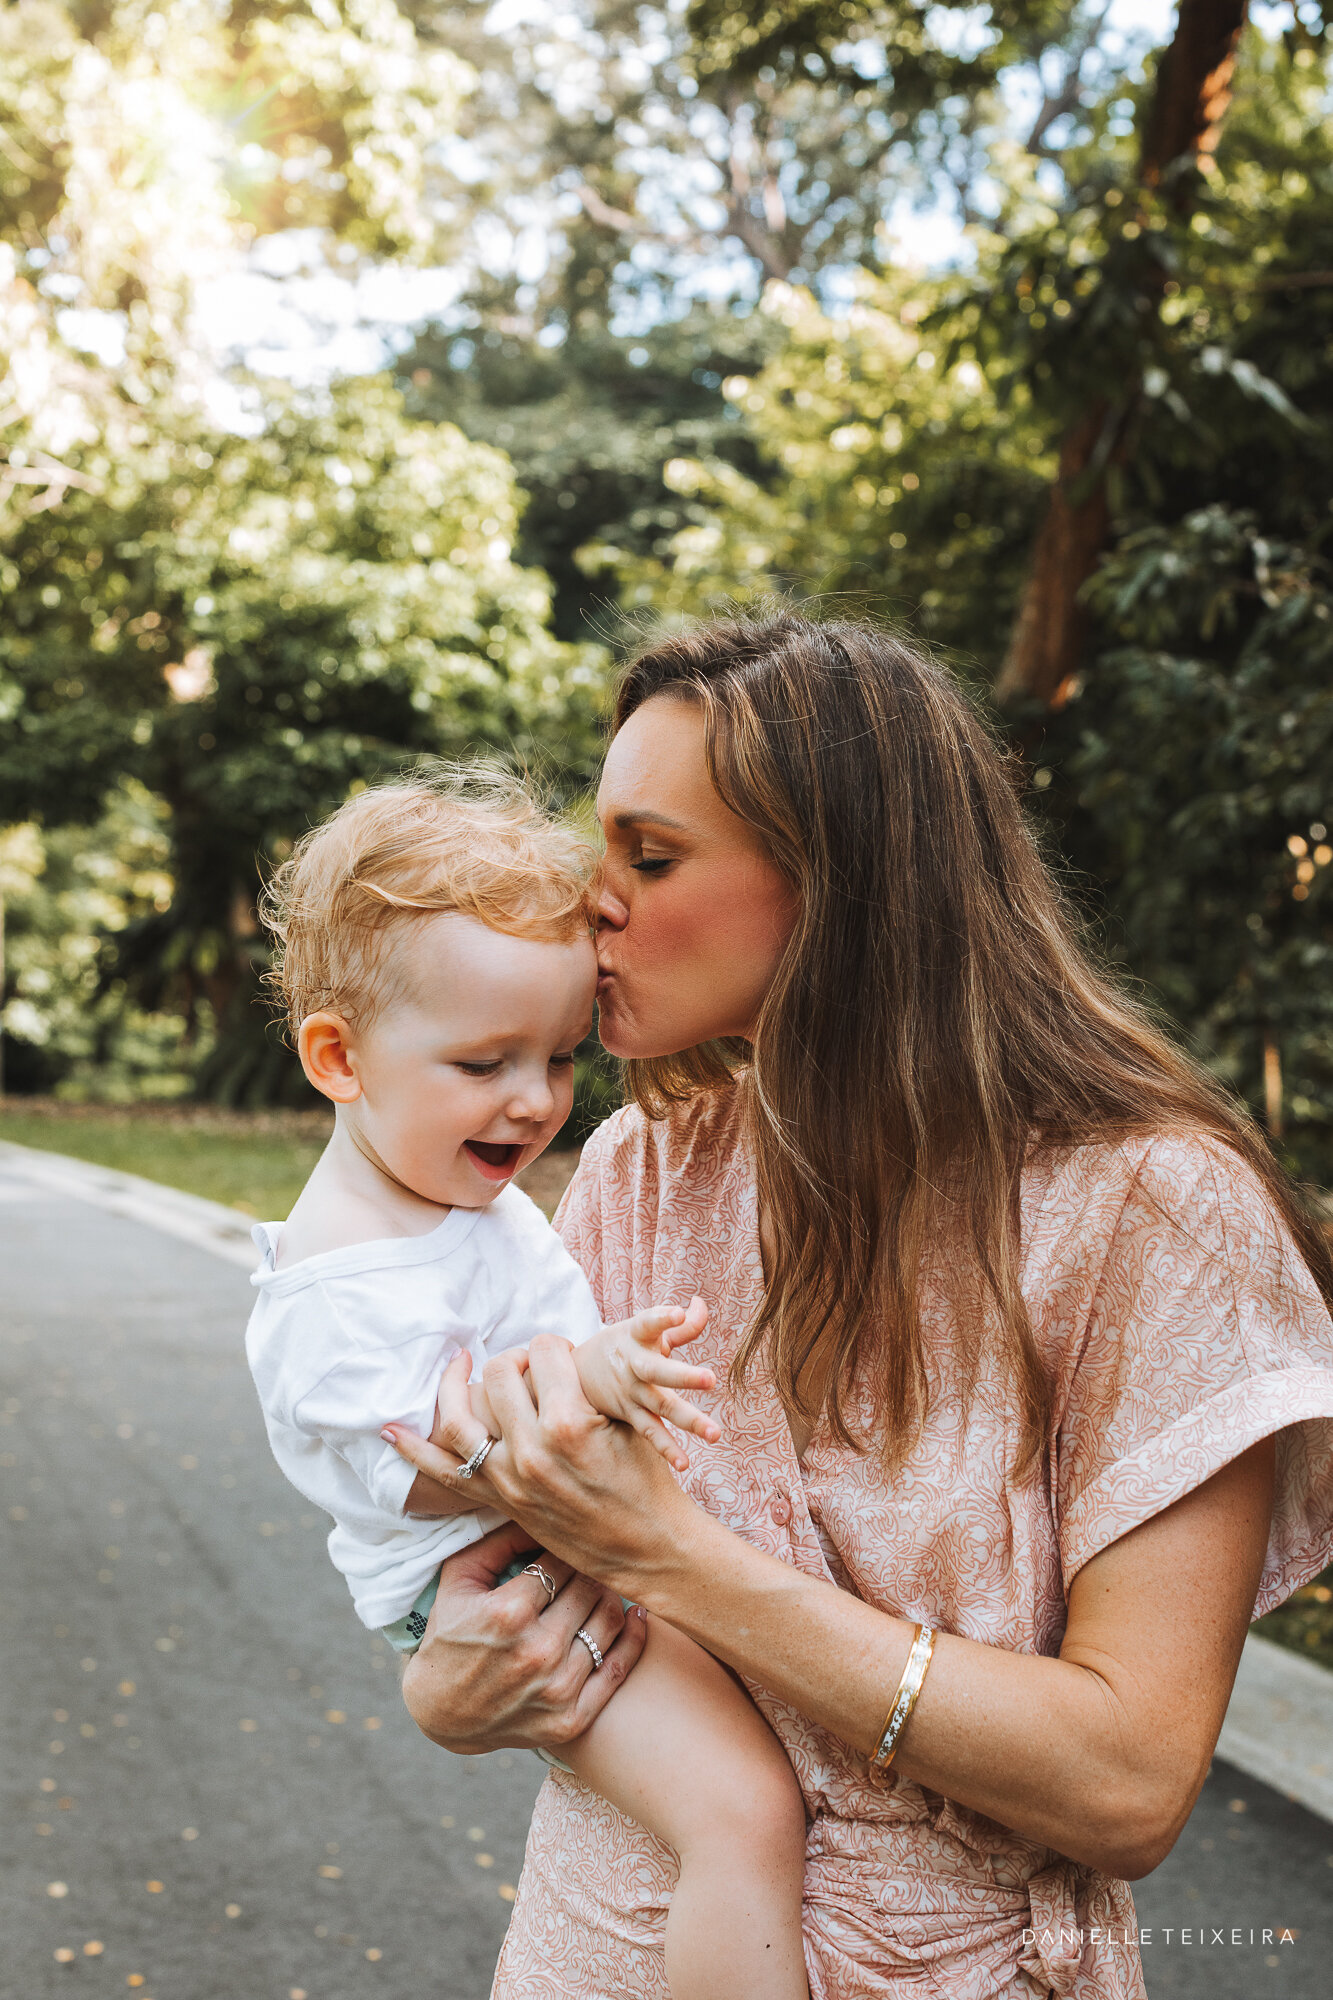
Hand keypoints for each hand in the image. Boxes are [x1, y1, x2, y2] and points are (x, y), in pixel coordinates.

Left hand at [388, 1331, 705, 1599]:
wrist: (646, 1546)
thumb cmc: (646, 1480)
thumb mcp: (631, 1422)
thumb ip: (589, 1386)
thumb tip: (554, 1355)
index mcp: (568, 1423)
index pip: (545, 1351)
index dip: (557, 1346)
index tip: (568, 1356)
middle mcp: (529, 1450)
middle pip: (501, 1372)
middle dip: (518, 1358)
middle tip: (536, 1367)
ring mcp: (508, 1479)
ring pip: (460, 1415)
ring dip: (457, 1384)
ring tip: (463, 1365)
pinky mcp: (499, 1500)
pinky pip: (443, 1473)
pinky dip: (412, 1450)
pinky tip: (390, 1429)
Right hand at [399, 1520, 646, 1755]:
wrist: (442, 1714)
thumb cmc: (449, 1637)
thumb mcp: (459, 1579)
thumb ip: (498, 1540)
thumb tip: (539, 1512)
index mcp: (508, 1612)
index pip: (561, 1561)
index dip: (567, 1548)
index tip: (571, 1543)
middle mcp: (537, 1652)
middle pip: (589, 1588)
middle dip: (589, 1569)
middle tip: (592, 1560)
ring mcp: (557, 1689)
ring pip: (609, 1621)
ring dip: (612, 1596)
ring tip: (605, 1585)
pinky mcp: (571, 1719)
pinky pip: (618, 1670)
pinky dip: (634, 1637)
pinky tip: (636, 1616)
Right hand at [575, 1296, 720, 1472]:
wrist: (573, 1374)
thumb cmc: (623, 1346)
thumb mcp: (643, 1329)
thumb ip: (679, 1323)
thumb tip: (701, 1303)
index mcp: (636, 1336)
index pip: (648, 1323)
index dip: (662, 1317)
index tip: (678, 1313)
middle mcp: (633, 1365)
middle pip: (658, 1370)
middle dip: (684, 1376)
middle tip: (711, 1379)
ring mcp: (631, 1392)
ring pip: (661, 1406)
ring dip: (689, 1420)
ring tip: (715, 1434)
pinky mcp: (630, 1415)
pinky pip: (651, 1432)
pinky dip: (666, 1448)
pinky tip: (685, 1463)